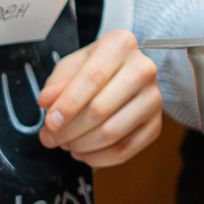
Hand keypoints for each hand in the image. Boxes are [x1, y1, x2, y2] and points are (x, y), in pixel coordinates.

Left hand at [34, 29, 162, 166]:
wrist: (124, 75)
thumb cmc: (94, 69)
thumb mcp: (71, 66)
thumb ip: (57, 83)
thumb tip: (47, 102)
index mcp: (121, 45)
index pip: (93, 77)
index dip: (68, 104)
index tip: (50, 122)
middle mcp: (144, 69)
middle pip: (101, 109)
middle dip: (69, 130)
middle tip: (50, 138)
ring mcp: (153, 98)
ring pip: (112, 133)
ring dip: (81, 146)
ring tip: (66, 144)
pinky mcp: (156, 124)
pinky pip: (125, 150)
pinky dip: (98, 158)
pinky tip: (84, 152)